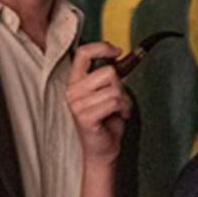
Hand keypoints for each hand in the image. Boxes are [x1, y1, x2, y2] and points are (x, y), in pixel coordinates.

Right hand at [66, 42, 132, 166]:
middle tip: (118, 101)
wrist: (103, 149)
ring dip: (124, 101)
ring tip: (118, 110)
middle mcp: (72, 90)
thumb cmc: (106, 121)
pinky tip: (119, 116)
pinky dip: (124, 109)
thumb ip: (108, 75)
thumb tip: (119, 54)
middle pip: (109, 72)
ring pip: (115, 89)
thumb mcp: (106, 92)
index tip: (117, 51)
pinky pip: (114, 102)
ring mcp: (77, 104)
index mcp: (75, 81)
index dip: (102, 47)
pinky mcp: (85, 116)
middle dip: (121, 86)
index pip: (84, 53)